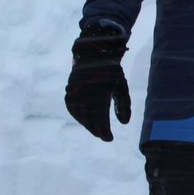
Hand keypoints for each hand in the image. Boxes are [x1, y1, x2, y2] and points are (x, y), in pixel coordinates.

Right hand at [65, 25, 130, 141]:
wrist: (93, 56)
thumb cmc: (111, 73)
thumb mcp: (121, 87)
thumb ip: (124, 105)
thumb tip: (124, 123)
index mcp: (100, 94)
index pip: (101, 119)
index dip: (105, 131)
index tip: (109, 139)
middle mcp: (85, 95)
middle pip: (90, 120)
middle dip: (97, 130)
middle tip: (103, 136)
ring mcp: (75, 93)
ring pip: (80, 116)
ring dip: (87, 125)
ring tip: (96, 130)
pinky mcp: (69, 91)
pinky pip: (72, 108)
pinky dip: (78, 116)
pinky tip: (85, 121)